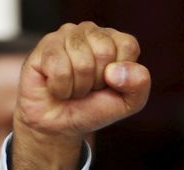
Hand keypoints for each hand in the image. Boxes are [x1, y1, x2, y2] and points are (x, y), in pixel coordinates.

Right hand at [12, 22, 150, 169]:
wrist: (60, 123)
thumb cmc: (94, 108)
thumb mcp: (128, 102)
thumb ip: (139, 84)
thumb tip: (116, 71)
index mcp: (116, 41)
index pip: (128, 46)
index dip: (121, 74)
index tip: (111, 84)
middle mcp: (91, 32)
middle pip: (104, 52)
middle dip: (98, 81)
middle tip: (90, 87)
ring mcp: (66, 35)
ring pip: (82, 63)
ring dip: (79, 87)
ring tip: (74, 88)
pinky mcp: (45, 46)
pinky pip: (59, 69)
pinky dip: (61, 88)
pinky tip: (57, 87)